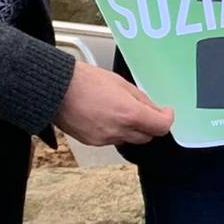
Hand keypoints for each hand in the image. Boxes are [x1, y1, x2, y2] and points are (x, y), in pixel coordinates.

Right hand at [56, 62, 173, 145]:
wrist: (56, 89)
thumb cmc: (85, 81)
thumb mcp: (121, 83)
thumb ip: (141, 99)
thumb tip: (154, 109)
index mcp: (129, 114)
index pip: (161, 127)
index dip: (167, 119)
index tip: (166, 112)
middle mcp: (118, 130)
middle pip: (147, 136)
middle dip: (149, 125)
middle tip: (145, 110)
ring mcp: (105, 139)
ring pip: (129, 139)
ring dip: (131, 128)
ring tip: (119, 110)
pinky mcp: (93, 142)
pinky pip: (112, 140)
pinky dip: (115, 131)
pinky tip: (106, 116)